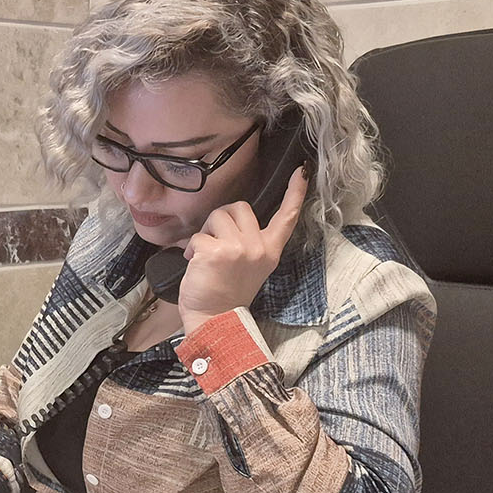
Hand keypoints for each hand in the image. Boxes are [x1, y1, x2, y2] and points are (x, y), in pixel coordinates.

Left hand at [176, 166, 306, 333]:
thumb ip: (249, 242)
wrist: (215, 320)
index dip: (294, 192)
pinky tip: (195, 264)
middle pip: (240, 207)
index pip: (286, 217)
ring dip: (206, 232)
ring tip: (204, 255)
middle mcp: (258, 248)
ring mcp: (239, 249)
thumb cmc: (226, 293)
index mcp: (270, 251)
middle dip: (222, 219)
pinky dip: (191, 249)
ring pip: (218, 216)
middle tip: (215, 243)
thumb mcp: (250, 266)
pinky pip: (198, 236)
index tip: (301, 171)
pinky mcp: (216, 252)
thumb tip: (230, 219)